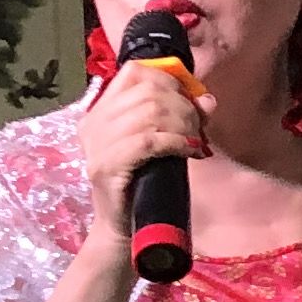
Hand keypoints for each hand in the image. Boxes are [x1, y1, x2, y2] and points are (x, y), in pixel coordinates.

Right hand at [75, 51, 208, 248]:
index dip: (169, 80)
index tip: (189, 101)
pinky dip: (175, 141)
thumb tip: (208, 99)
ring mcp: (97, 145)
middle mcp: (94, 123)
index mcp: (101, 111)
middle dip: (182, 106)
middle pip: (147, 92)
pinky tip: (189, 151)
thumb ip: (181, 119)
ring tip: (194, 141)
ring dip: (182, 124)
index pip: (134, 72)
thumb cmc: (144, 184)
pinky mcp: (106, 167)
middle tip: (198, 128)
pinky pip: (147, 141)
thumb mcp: (163, 144)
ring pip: (149, 114)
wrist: (123, 229)